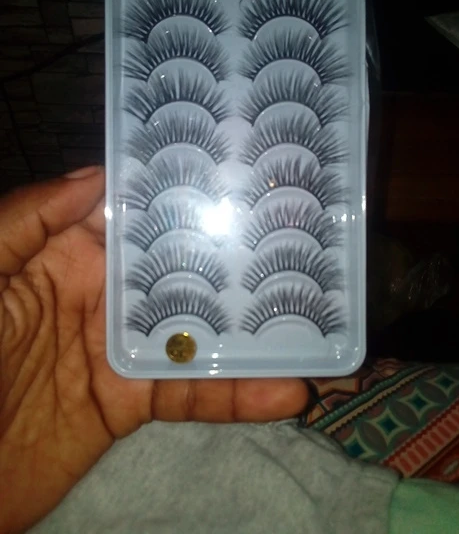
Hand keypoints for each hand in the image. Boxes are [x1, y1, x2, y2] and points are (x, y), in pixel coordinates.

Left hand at [0, 167, 307, 533]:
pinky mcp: (129, 403)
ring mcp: (121, 351)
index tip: (241, 182)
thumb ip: (28, 220)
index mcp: (68, 256)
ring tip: (311, 332)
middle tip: (300, 249)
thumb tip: (97, 175)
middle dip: (235, 263)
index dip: (182, 199)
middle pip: (180, 273)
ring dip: (251, 337)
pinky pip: (187, 395)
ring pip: (195, 335)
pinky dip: (232, 396)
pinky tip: (280, 393)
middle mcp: (103, 296)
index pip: (136, 219)